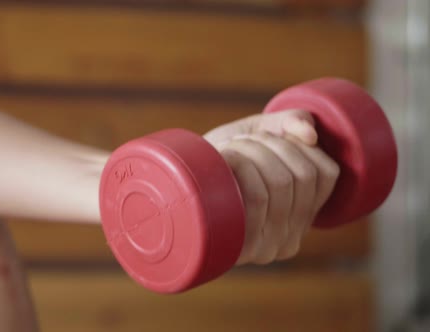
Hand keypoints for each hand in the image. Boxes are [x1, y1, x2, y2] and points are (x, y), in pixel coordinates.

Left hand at [204, 110, 339, 264]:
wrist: (168, 191)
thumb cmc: (213, 162)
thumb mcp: (255, 135)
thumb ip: (290, 123)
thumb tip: (311, 134)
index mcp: (301, 218)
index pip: (325, 173)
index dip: (298, 144)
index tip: (267, 136)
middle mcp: (289, 241)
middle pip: (302, 175)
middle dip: (271, 142)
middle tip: (242, 139)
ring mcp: (265, 249)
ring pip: (281, 183)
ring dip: (254, 150)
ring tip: (232, 147)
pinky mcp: (239, 249)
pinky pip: (258, 197)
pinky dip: (242, 164)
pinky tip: (225, 158)